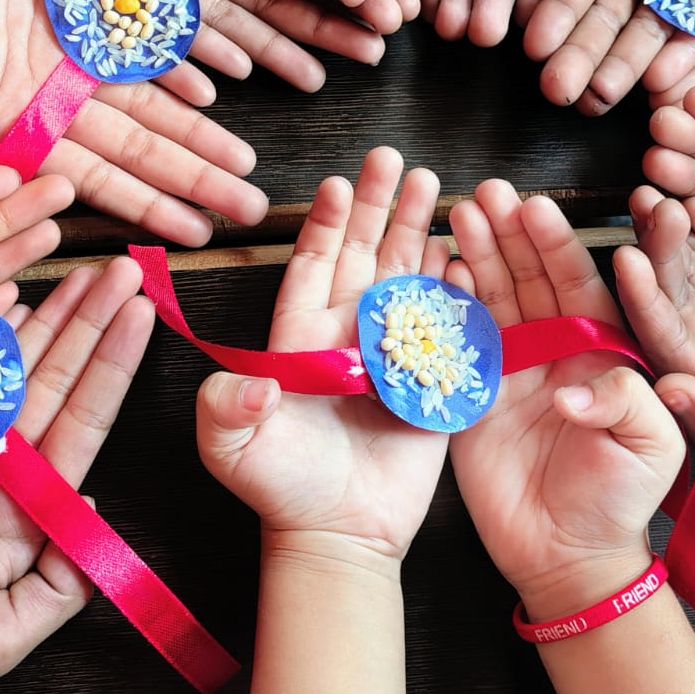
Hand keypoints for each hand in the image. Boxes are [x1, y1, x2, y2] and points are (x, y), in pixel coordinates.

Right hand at [0, 0, 267, 245]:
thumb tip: (0, 200)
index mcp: (12, 132)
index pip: (95, 181)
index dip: (147, 208)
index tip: (196, 233)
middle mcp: (49, 102)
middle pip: (137, 148)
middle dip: (194, 179)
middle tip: (248, 207)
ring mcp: (65, 58)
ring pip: (147, 103)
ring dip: (197, 134)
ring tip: (244, 163)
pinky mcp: (72, 9)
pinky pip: (134, 44)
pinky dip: (172, 65)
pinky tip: (213, 90)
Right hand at [0, 260, 151, 693]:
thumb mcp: (3, 635)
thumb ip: (60, 581)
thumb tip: (99, 507)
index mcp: (27, 508)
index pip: (82, 422)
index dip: (112, 367)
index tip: (144, 313)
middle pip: (49, 380)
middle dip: (87, 323)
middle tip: (121, 268)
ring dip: (34, 317)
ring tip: (72, 267)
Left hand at [194, 147, 449, 560]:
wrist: (340, 535)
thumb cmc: (280, 489)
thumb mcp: (231, 447)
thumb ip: (227, 408)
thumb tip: (255, 380)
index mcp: (300, 337)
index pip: (314, 265)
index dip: (326, 225)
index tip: (339, 183)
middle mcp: (346, 334)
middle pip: (364, 254)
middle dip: (379, 205)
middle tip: (395, 158)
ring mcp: (391, 352)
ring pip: (406, 276)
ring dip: (419, 230)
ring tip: (436, 184)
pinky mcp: (430, 378)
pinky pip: (447, 322)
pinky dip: (457, 287)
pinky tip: (466, 252)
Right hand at [444, 184, 683, 612]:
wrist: (565, 555)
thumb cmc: (620, 502)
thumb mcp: (651, 449)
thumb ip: (628, 405)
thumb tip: (575, 389)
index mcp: (604, 351)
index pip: (582, 284)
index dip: (561, 246)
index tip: (540, 209)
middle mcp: (557, 348)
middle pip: (533, 276)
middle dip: (514, 231)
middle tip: (492, 192)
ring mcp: (514, 366)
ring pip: (496, 295)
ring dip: (480, 251)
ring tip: (461, 211)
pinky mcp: (475, 392)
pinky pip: (461, 337)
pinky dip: (450, 301)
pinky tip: (440, 266)